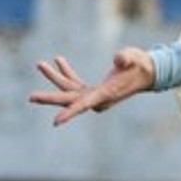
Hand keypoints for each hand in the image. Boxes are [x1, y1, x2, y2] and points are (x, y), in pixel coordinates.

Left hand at [29, 48, 155, 125]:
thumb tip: (118, 59)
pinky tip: (59, 60)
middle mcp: (98, 98)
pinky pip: (75, 83)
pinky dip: (66, 73)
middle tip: (31, 97)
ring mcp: (95, 95)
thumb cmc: (142, 65)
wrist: (149, 72)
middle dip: (50, 98)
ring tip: (40, 63)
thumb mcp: (135, 58)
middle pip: (70, 100)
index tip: (56, 122)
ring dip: (54, 77)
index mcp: (106, 93)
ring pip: (69, 90)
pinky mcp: (94, 90)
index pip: (85, 104)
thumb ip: (126, 58)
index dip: (71, 112)